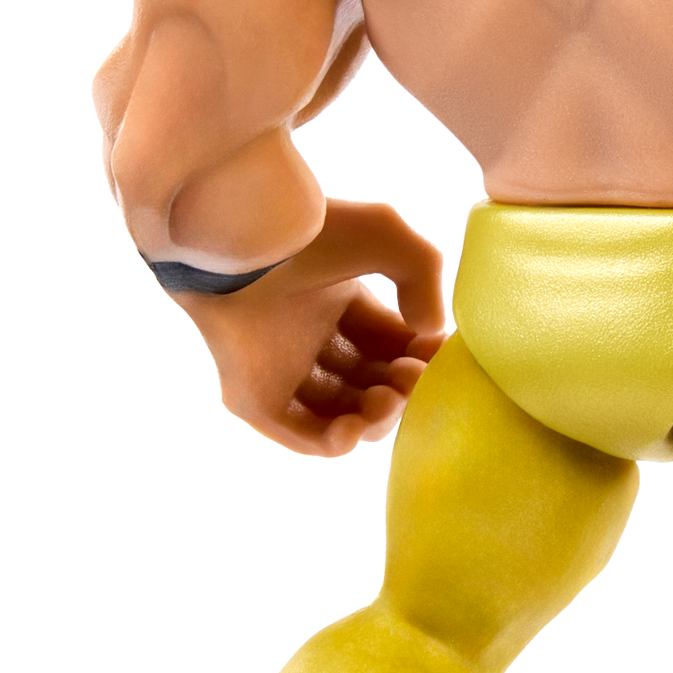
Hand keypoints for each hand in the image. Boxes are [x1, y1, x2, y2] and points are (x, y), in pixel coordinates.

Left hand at [173, 201, 446, 456]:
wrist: (236, 238)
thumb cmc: (309, 229)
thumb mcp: (387, 235)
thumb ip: (424, 274)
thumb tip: (431, 333)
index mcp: (340, 303)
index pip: (392, 346)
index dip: (419, 357)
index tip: (436, 356)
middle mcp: (312, 339)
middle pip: (371, 385)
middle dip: (400, 389)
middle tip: (407, 379)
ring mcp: (282, 371)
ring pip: (341, 416)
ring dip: (374, 420)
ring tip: (383, 400)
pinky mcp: (254, 397)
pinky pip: (298, 434)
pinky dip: (331, 443)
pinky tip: (353, 429)